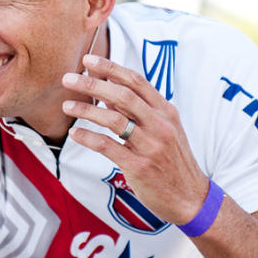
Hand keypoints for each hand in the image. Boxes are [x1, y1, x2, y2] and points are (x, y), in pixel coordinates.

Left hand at [62, 54, 208, 223]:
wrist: (190, 197)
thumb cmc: (172, 161)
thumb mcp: (163, 131)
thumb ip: (137, 112)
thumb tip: (107, 96)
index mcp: (166, 112)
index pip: (136, 82)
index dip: (111, 69)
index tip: (88, 60)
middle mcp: (160, 125)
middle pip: (122, 96)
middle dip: (92, 84)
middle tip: (68, 79)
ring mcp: (150, 146)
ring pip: (114, 120)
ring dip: (86, 110)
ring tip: (67, 105)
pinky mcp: (139, 166)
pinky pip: (108, 147)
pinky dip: (88, 138)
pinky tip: (74, 133)